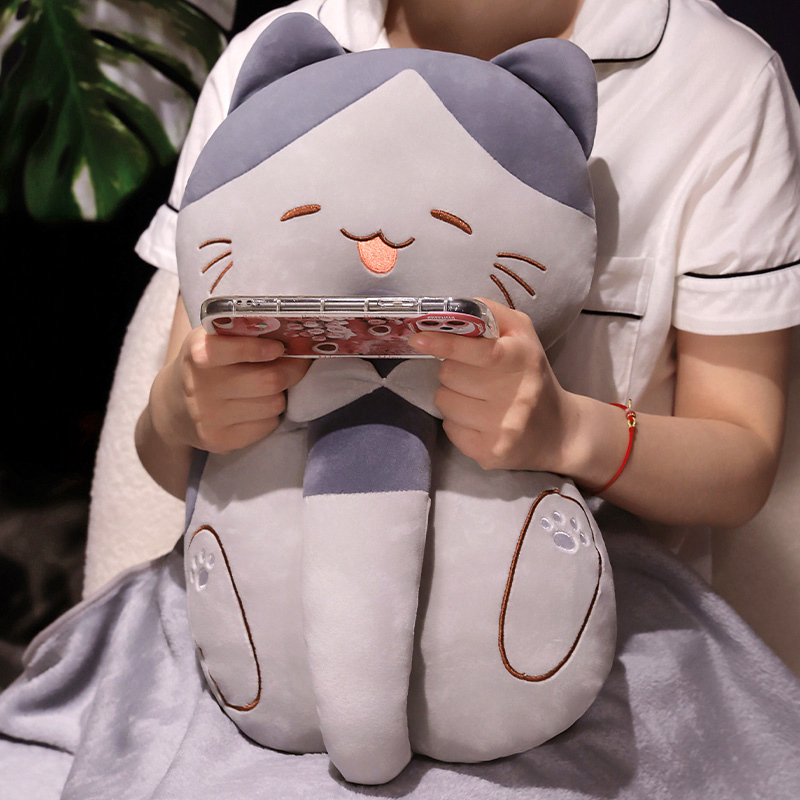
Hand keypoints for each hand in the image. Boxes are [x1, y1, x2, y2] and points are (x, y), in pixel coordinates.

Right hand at [150, 327, 310, 454]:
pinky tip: (255, 407)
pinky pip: (268, 426)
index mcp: (198, 353)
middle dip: (291, 370)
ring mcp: (209, 418)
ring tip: (268, 387)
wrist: (173, 407)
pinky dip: (270, 415)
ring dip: (280, 394)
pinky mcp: (220, 441)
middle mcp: (200, 386)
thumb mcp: (211, 340)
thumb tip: (290, 335)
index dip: (263, 349)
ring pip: (274, 404)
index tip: (279, 347)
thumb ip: (241, 333)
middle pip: (270, 380)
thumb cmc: (204, 366)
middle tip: (296, 363)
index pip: (237, 350)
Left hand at [408, 300, 576, 471]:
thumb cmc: (532, 376)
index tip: (418, 339)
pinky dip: (457, 422)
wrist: (559, 432)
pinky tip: (479, 420)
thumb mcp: (523, 336)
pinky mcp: (489, 453)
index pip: (477, 350)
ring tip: (478, 399)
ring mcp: (502, 428)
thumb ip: (491, 314)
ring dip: (453, 396)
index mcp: (522, 359)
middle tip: (474, 376)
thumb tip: (452, 309)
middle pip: (449, 374)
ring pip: (444, 401)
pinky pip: (449, 428)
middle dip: (453, 370)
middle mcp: (515, 395)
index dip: (444, 342)